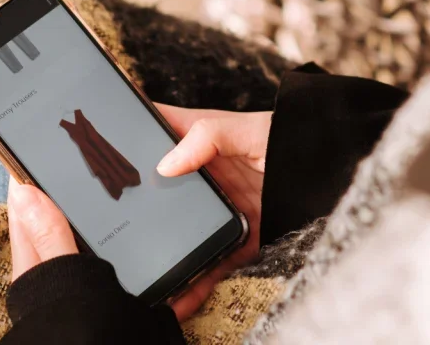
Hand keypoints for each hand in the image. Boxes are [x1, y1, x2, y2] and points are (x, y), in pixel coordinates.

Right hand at [8, 104, 271, 319]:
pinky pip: (210, 264)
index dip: (121, 140)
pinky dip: (194, 284)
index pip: (151, 134)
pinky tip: (176, 300)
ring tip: (132, 273)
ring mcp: (219, 208)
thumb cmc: (295, 141)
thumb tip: (167, 163)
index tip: (89, 153)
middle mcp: (204, 175)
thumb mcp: (252, 130)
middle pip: (158, 192)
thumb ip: (210, 136)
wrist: (340, 176)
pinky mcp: (238, 238)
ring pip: (178, 234)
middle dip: (131, 209)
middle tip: (99, 228)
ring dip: (159, 254)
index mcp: (201, 140)